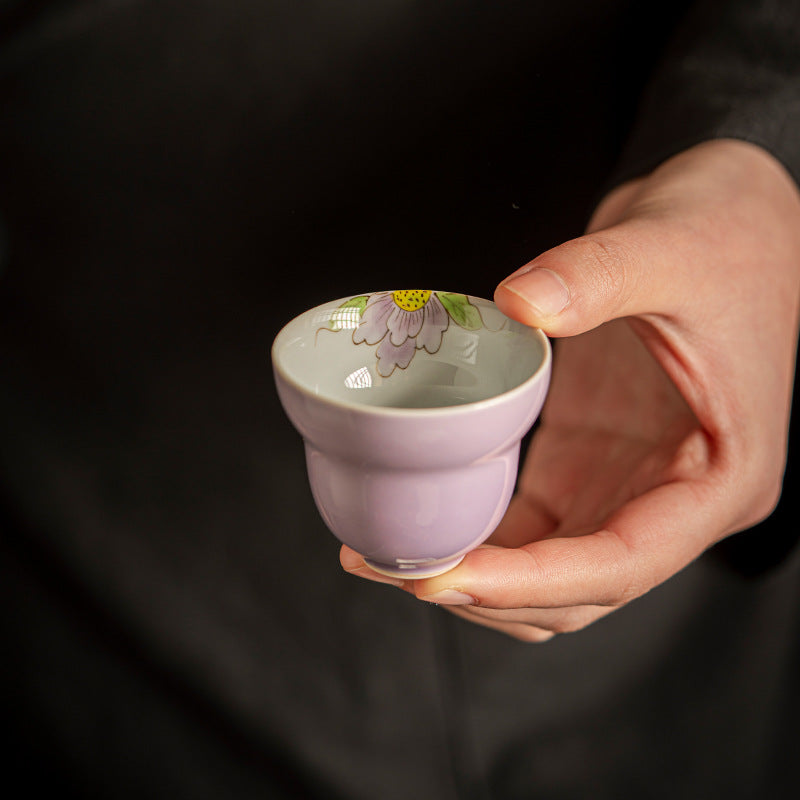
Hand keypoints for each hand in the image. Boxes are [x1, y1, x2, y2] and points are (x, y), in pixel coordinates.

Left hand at [341, 139, 799, 640]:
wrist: (727, 219)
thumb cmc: (722, 236)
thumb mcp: (668, 244)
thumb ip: (596, 274)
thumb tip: (517, 304)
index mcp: (719, 476)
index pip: (621, 563)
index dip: (529, 583)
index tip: (445, 576)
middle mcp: (676, 498)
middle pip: (579, 589)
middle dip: (489, 593)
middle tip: (400, 571)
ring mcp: (630, 484)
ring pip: (552, 571)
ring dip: (481, 579)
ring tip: (400, 558)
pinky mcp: (593, 460)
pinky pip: (536, 527)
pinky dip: (487, 540)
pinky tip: (434, 524)